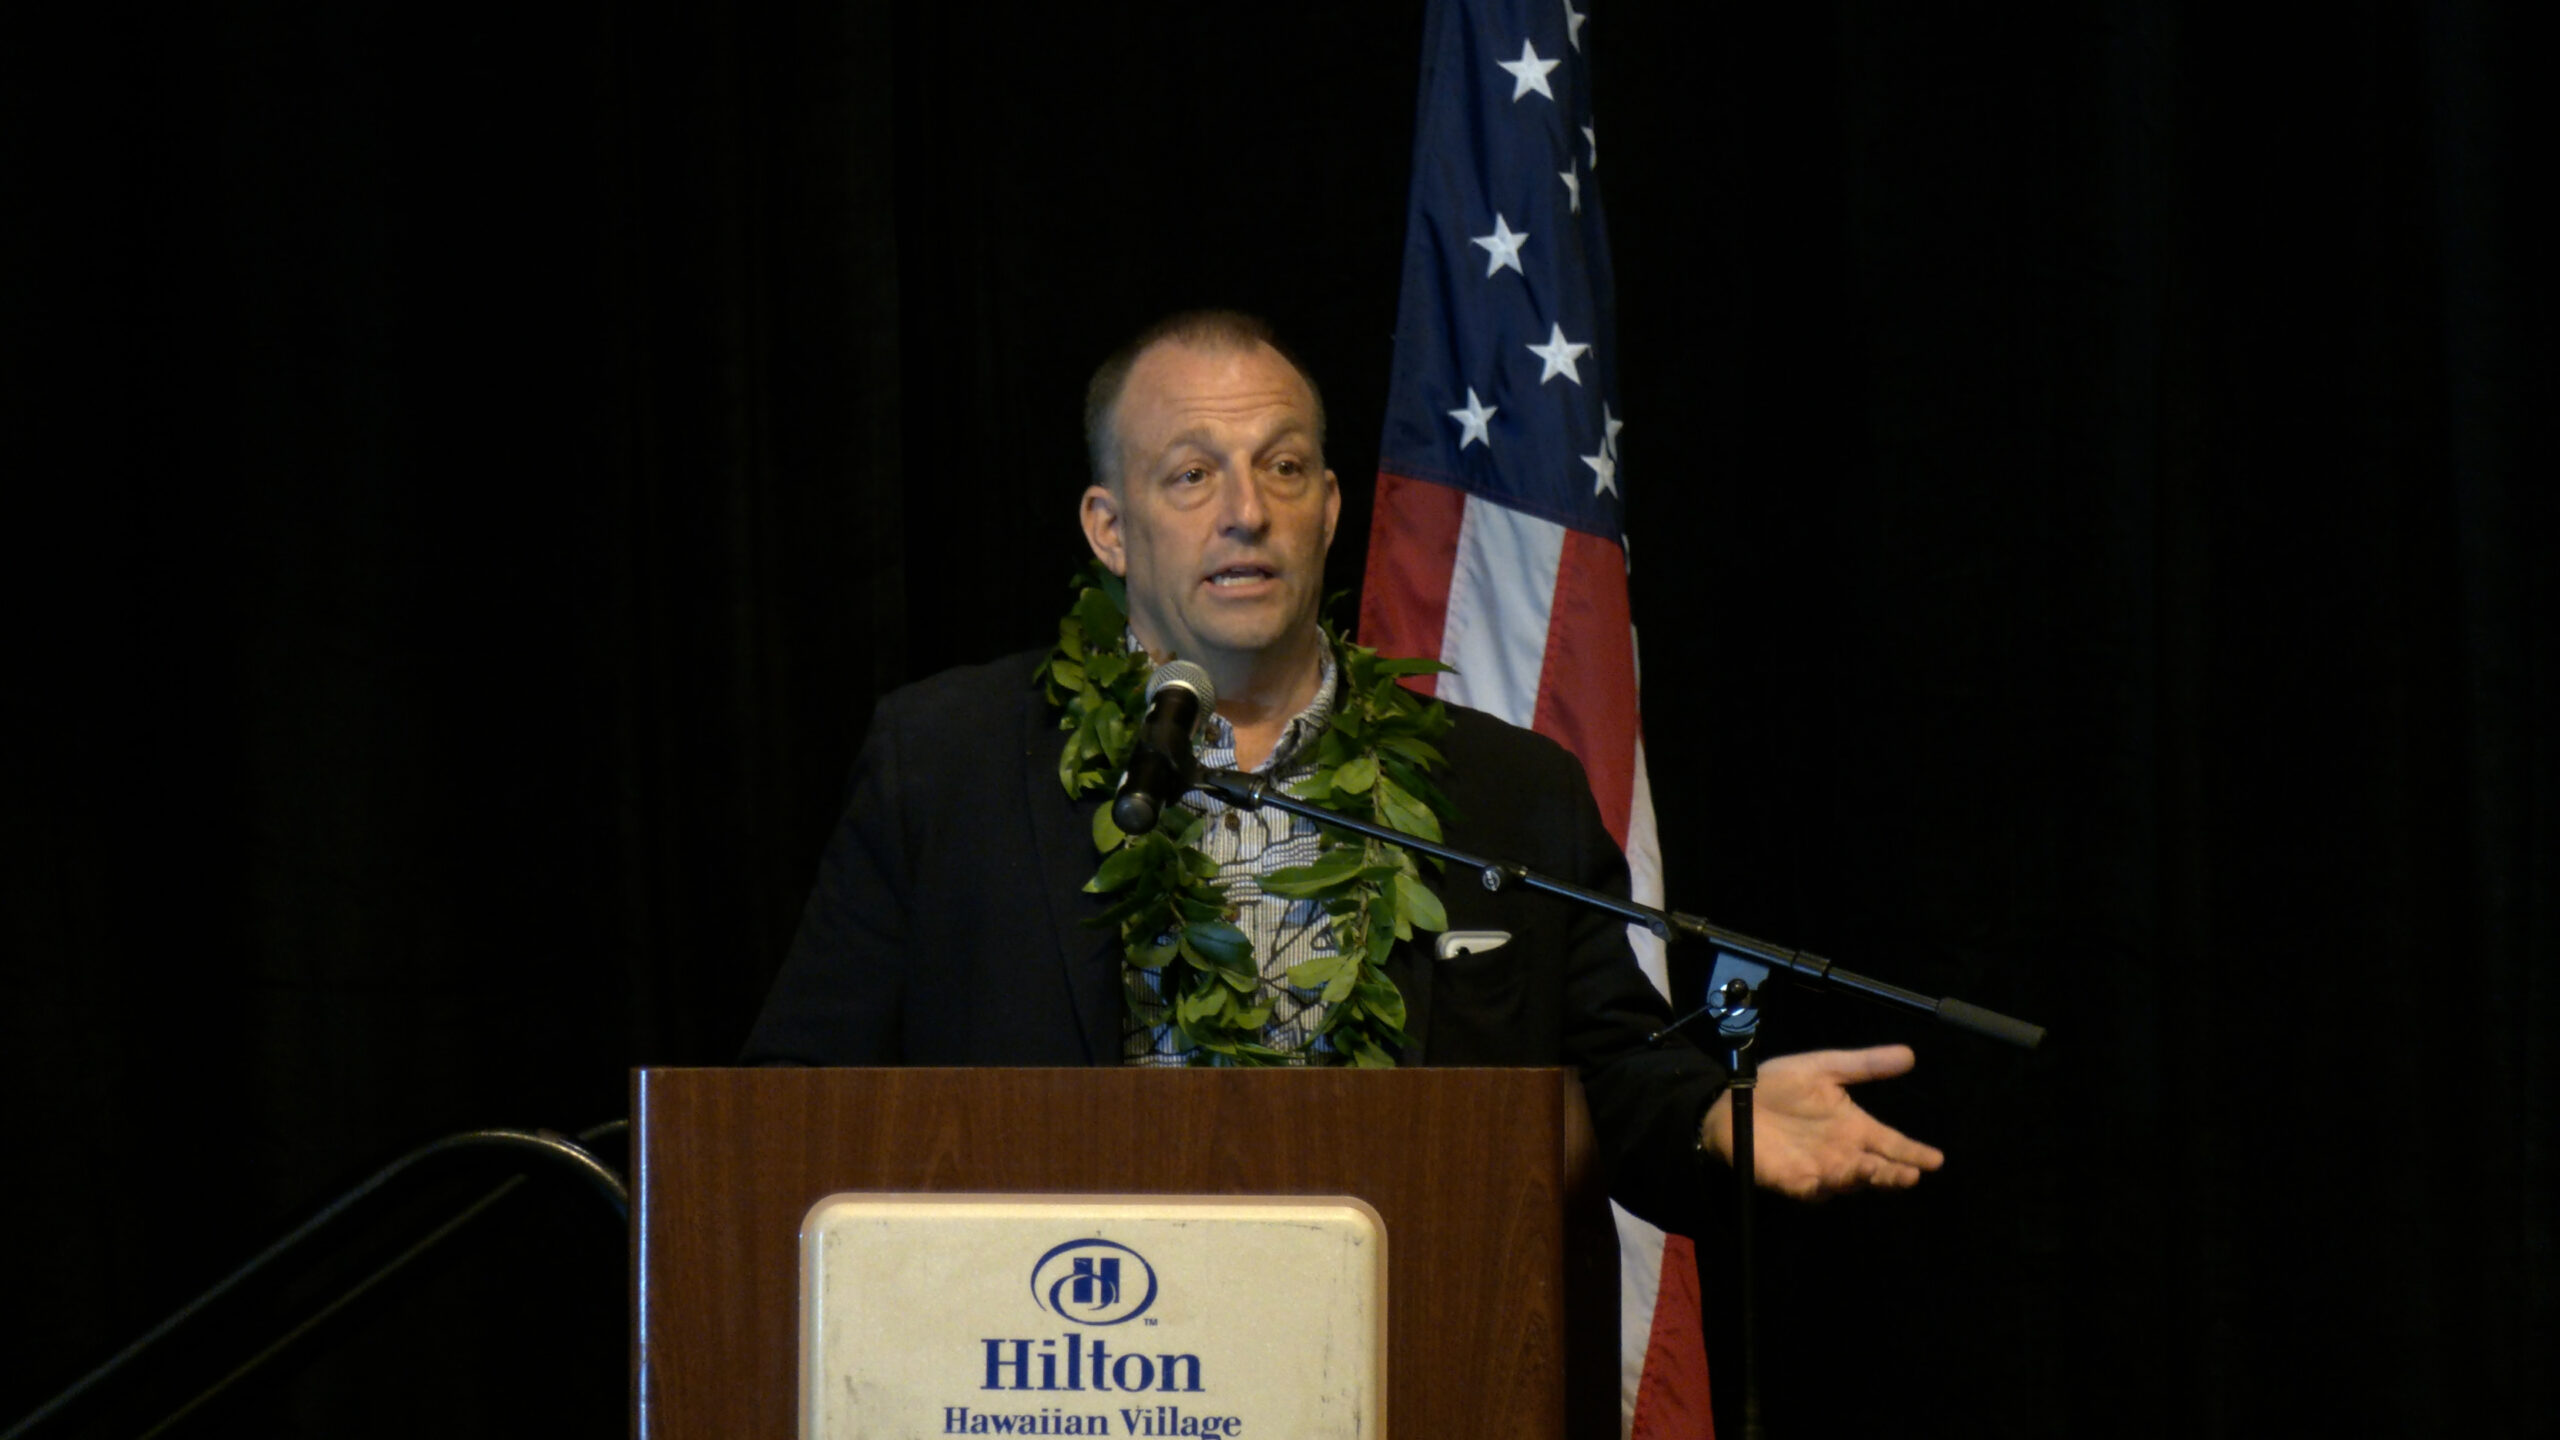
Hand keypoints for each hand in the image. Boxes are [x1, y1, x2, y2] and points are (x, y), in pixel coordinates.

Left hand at [1701, 1044, 1944, 1199]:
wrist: (1736, 1102)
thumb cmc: (1780, 1084)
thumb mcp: (1824, 1068)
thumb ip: (1865, 1065)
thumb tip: (1910, 1054)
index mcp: (1854, 1126)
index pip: (1891, 1143)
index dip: (1913, 1152)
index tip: (1936, 1160)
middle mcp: (1845, 1152)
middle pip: (1878, 1168)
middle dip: (1895, 1172)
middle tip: (1912, 1173)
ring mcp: (1822, 1170)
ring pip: (1853, 1180)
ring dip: (1866, 1177)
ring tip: (1878, 1169)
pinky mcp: (1797, 1181)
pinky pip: (1817, 1190)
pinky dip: (1829, 1186)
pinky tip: (1836, 1178)